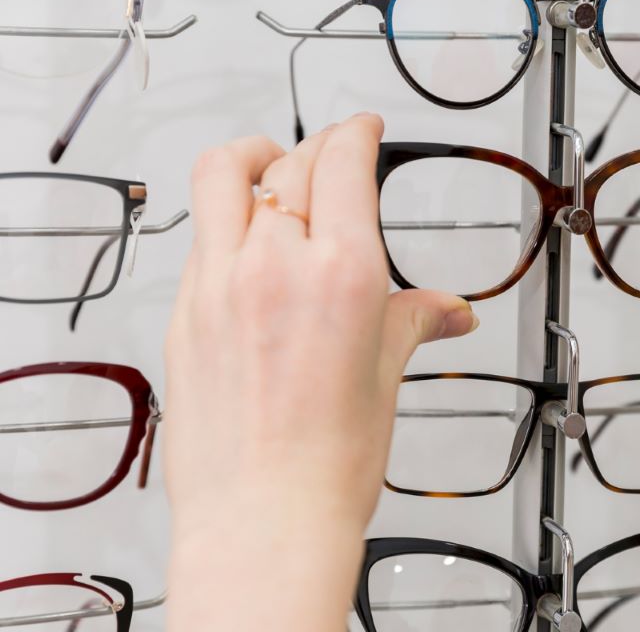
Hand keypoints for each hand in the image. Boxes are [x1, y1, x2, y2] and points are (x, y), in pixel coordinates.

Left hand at [164, 114, 476, 630]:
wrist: (265, 518)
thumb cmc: (330, 461)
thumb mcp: (387, 375)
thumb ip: (415, 322)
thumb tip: (450, 312)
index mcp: (341, 271)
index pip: (341, 162)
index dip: (355, 130)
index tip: (363, 125)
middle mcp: (274, 264)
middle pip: (288, 161)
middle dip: (316, 146)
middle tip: (333, 151)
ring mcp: (219, 283)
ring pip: (222, 177)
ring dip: (252, 159)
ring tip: (269, 166)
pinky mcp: (184, 312)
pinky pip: (201, 236)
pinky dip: (226, 221)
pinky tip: (246, 245)